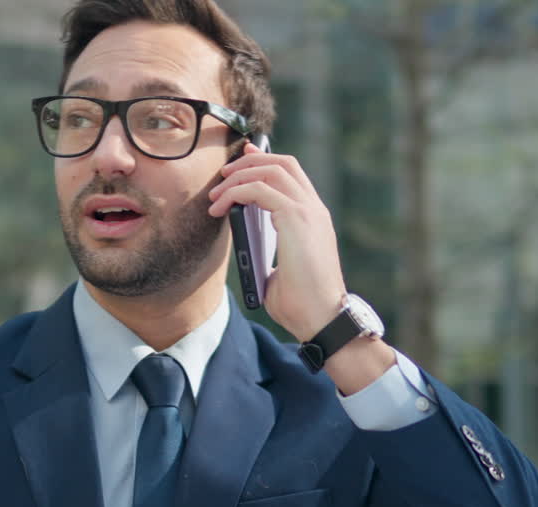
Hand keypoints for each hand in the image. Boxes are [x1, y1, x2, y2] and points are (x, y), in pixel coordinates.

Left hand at [208, 142, 345, 341]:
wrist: (322, 318)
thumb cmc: (302, 304)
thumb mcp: (279, 271)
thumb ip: (267, 252)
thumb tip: (246, 247)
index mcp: (313, 217)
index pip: (291, 173)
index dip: (264, 159)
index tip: (242, 157)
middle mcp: (313, 208)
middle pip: (281, 162)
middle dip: (248, 161)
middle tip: (222, 174)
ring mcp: (308, 211)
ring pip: (270, 170)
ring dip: (238, 176)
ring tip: (215, 195)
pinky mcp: (296, 219)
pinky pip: (259, 190)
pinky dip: (236, 192)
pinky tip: (220, 208)